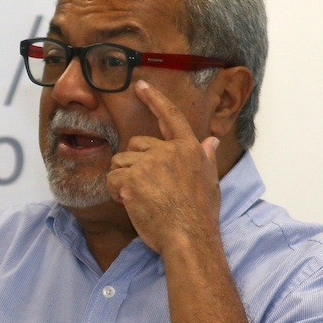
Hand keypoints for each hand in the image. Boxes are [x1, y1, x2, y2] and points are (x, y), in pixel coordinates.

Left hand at [106, 80, 220, 253]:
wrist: (188, 237)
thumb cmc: (199, 216)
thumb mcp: (210, 182)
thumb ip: (205, 157)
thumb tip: (210, 140)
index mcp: (188, 149)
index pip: (171, 117)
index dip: (155, 99)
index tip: (140, 85)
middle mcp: (169, 151)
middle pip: (135, 144)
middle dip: (133, 164)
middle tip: (146, 188)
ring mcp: (150, 163)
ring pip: (120, 162)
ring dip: (123, 180)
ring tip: (140, 198)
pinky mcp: (132, 179)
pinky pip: (111, 179)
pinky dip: (115, 193)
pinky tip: (130, 204)